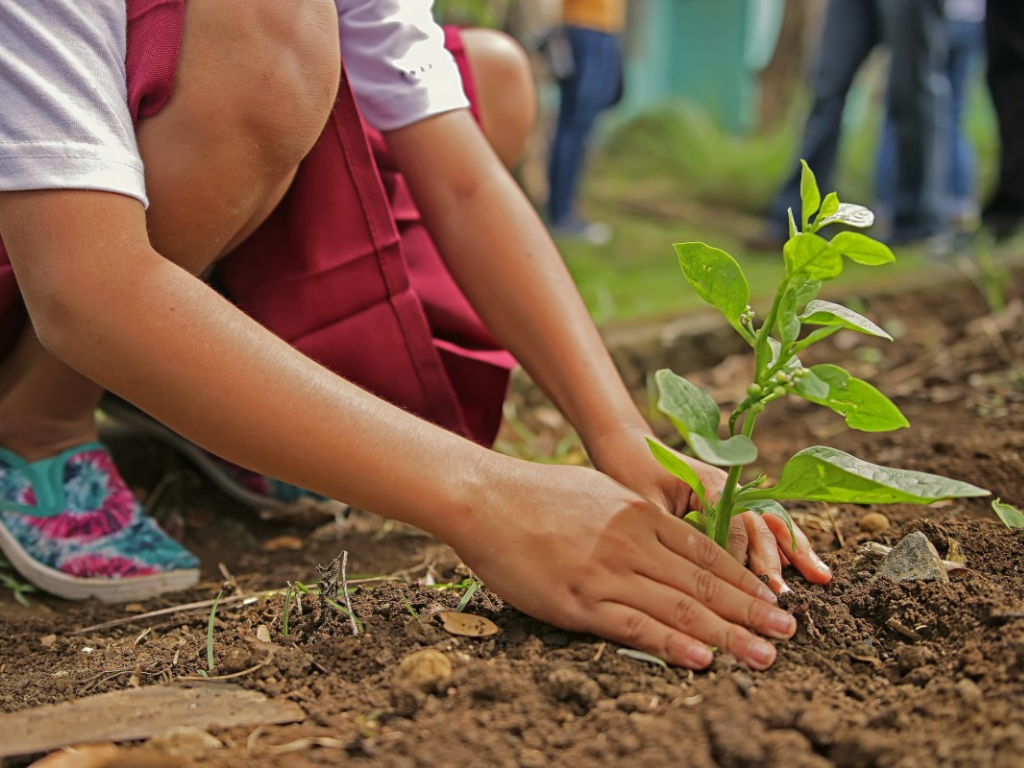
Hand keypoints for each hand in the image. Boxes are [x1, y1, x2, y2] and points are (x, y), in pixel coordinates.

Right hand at [450, 460, 799, 669]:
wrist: (485, 498)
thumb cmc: (539, 494)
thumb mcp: (600, 492)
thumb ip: (637, 517)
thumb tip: (667, 536)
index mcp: (640, 514)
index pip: (706, 553)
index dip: (745, 580)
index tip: (772, 600)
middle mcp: (633, 542)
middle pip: (704, 584)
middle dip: (751, 611)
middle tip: (788, 633)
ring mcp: (607, 572)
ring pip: (679, 609)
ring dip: (728, 634)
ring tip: (763, 654)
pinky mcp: (578, 601)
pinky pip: (634, 627)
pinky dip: (672, 645)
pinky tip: (702, 659)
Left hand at [587, 427, 832, 593]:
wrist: (627, 446)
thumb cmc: (629, 473)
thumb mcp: (644, 503)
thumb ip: (671, 531)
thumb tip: (689, 571)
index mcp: (710, 483)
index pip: (734, 526)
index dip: (740, 561)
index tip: (746, 592)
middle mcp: (729, 487)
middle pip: (759, 526)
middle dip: (773, 562)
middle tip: (783, 597)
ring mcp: (734, 494)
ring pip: (771, 524)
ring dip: (795, 552)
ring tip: (821, 578)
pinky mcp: (732, 504)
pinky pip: (764, 525)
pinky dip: (786, 545)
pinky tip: (806, 566)